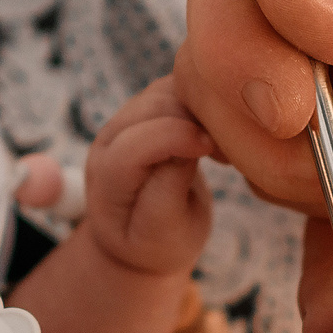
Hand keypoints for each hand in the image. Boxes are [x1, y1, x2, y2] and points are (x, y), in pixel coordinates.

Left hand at [78, 74, 215, 274]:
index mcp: (107, 179)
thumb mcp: (165, 234)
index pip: (134, 145)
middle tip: (225, 149)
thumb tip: (190, 145)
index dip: (175, 138)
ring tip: (221, 146)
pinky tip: (214, 134)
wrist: (144, 239)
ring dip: (198, 109)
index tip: (214, 151)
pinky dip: (199, 103)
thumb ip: (168, 192)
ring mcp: (123, 122)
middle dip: (192, 118)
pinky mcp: (143, 112)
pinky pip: (173, 88)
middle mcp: (107, 143)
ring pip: (162, 91)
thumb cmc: (157, 243)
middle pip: (149, 108)